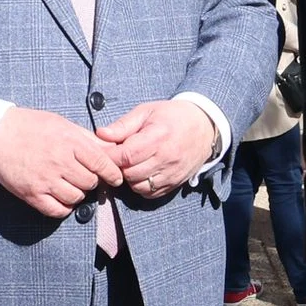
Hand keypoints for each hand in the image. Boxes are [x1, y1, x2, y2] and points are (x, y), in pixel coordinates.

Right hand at [0, 106, 121, 217]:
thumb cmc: (31, 127)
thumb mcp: (62, 124)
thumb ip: (87, 138)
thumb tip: (112, 148)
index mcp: (69, 142)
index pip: (102, 163)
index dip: (112, 173)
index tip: (115, 178)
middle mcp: (59, 162)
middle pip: (90, 183)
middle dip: (91, 181)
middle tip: (83, 175)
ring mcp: (45, 180)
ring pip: (76, 198)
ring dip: (76, 193)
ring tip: (69, 184)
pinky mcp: (32, 194)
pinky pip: (58, 211)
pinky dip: (63, 207)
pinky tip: (60, 197)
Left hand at [99, 99, 215, 198]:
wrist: (205, 126)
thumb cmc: (172, 116)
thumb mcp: (147, 111)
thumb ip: (123, 125)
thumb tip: (100, 135)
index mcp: (158, 136)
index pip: (126, 155)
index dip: (110, 156)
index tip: (104, 151)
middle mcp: (166, 158)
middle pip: (130, 173)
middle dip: (118, 167)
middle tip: (117, 157)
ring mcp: (172, 173)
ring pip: (139, 186)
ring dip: (129, 178)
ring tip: (131, 164)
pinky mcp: (175, 183)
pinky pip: (151, 193)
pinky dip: (142, 186)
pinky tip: (142, 172)